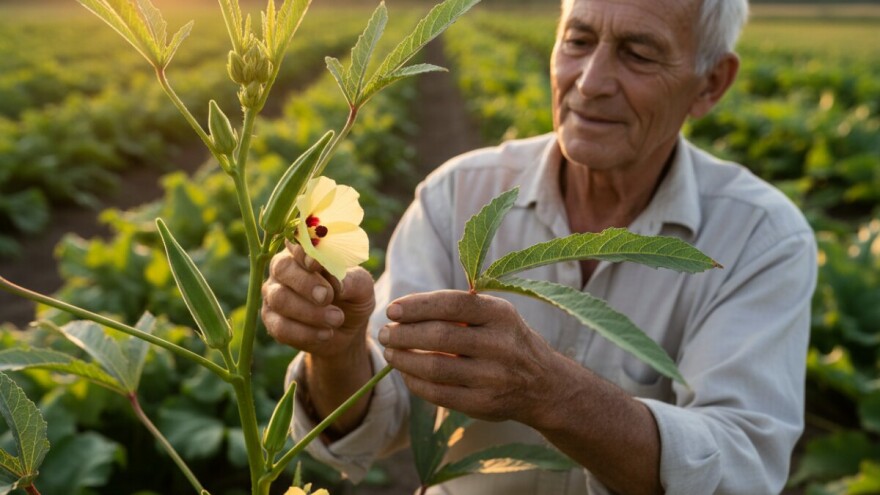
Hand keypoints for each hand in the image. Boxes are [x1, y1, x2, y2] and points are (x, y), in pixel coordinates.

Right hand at [262, 241, 374, 360]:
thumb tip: (336, 283)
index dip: (302, 251)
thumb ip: (351, 280)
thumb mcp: (362, 287)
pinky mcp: (272, 321)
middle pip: (282, 268)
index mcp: (304, 250)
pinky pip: (280, 327)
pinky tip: (325, 334)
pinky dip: (305, 333)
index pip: (295, 242)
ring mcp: (274, 294)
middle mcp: (284, 269)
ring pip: (279, 299)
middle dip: (305, 283)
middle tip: (327, 297)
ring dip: (309, 312)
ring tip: (336, 319)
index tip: (316, 263)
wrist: (347, 329)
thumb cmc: (352, 296)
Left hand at [378, 290, 560, 424]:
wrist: (544, 385)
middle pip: (440, 336)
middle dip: (404, 334)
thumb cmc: (507, 340)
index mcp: (501, 314)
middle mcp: (500, 344)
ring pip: (435, 367)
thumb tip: (404, 310)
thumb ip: (459, 309)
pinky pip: (439, 394)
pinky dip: (415, 383)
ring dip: (404, 359)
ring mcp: (493, 377)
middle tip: (385, 333)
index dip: (418, 306)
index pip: (453, 304)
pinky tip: (405, 373)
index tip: (393, 310)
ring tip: (389, 352)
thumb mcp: (496, 316)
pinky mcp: (483, 404)